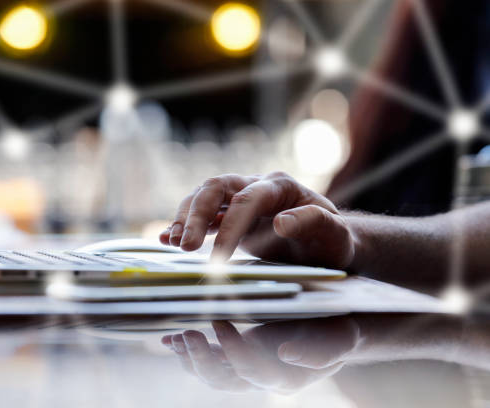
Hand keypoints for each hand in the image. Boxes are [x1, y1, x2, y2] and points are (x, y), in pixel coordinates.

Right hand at [159, 172, 356, 267]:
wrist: (327, 243)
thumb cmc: (332, 240)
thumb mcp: (333, 234)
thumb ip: (312, 222)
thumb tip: (281, 222)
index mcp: (280, 186)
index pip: (247, 199)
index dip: (229, 226)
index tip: (218, 257)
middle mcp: (256, 185)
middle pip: (216, 187)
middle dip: (196, 214)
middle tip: (185, 245)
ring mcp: (240, 198)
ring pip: (203, 196)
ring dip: (185, 218)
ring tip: (173, 243)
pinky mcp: (230, 215)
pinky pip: (202, 214)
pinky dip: (184, 224)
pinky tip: (167, 237)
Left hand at [161, 318, 359, 393]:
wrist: (335, 329)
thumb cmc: (340, 331)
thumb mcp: (341, 337)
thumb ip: (320, 351)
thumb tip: (287, 355)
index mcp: (286, 377)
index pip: (252, 371)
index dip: (233, 350)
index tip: (220, 321)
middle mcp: (262, 377)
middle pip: (225, 381)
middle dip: (202, 362)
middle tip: (186, 335)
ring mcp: (247, 368)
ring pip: (212, 375)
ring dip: (191, 359)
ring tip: (175, 340)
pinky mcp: (238, 356)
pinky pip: (209, 361)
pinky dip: (189, 353)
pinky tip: (172, 341)